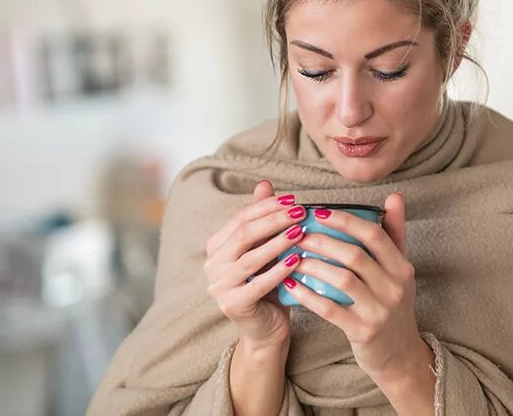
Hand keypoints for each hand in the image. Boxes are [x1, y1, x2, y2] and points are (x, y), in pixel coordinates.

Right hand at [204, 179, 308, 345]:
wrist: (268, 328)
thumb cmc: (270, 285)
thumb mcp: (267, 249)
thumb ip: (263, 220)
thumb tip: (264, 184)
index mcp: (216, 246)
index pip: (240, 218)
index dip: (267, 207)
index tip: (294, 200)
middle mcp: (212, 265)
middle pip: (243, 235)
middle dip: (274, 221)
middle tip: (300, 213)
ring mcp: (218, 286)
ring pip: (250, 258)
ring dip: (277, 243)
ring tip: (300, 232)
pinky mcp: (231, 305)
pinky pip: (257, 284)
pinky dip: (278, 271)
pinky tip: (297, 260)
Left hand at [284, 191, 423, 380]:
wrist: (399, 354)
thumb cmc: (393, 305)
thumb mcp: (400, 270)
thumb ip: (395, 233)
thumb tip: (394, 196)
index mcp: (402, 267)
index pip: (374, 234)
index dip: (345, 220)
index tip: (318, 212)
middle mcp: (395, 287)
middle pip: (355, 254)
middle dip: (323, 241)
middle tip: (298, 233)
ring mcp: (380, 310)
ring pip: (342, 279)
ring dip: (314, 265)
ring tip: (293, 256)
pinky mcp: (363, 331)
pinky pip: (331, 309)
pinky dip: (309, 295)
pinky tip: (292, 285)